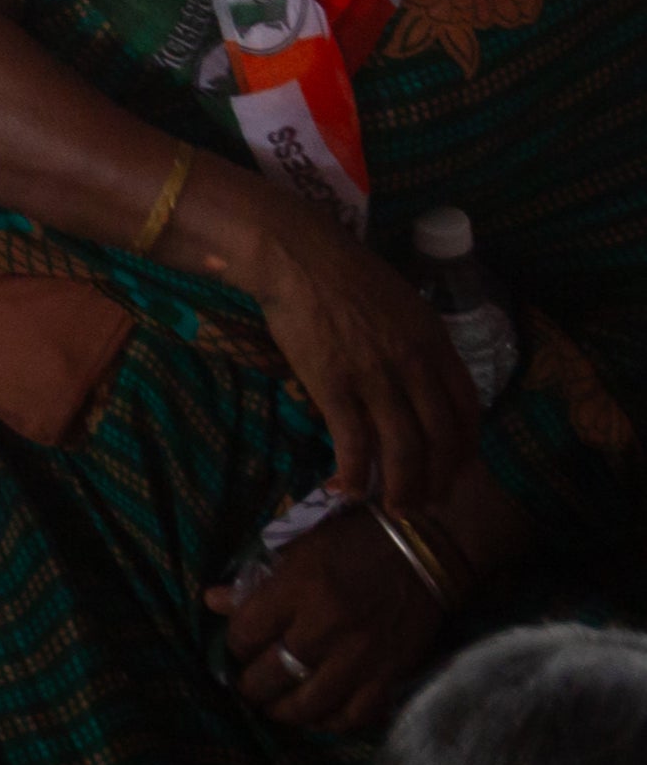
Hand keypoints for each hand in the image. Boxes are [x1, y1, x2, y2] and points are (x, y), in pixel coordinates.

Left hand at [215, 506, 452, 739]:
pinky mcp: (391, 675)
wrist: (425, 552)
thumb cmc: (355, 541)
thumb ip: (256, 578)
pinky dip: (332, 722)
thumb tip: (211, 601)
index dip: (235, 644)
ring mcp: (360, 655)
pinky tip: (318, 717)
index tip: (236, 647)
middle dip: (252, 685)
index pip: (248, 631)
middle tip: (247, 687)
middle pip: (274, 672)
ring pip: (311, 702)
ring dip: (285, 711)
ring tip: (274, 708)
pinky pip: (356, 714)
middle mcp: (326, 626)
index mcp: (299, 587)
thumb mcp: (298, 546)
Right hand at [245, 200, 486, 513]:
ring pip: (403, 450)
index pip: (466, 410)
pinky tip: (349, 489)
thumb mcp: (403, 304)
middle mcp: (414, 366)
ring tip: (395, 509)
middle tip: (427, 501)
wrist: (297, 255)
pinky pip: (353, 442)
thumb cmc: (346, 273)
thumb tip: (422, 383)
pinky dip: (356, 473)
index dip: (465, 447)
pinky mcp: (334, 386)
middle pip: (439, 439)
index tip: (456, 467)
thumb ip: (419, 344)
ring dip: (403, 488)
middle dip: (438, 480)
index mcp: (435, 344)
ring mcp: (375, 378)